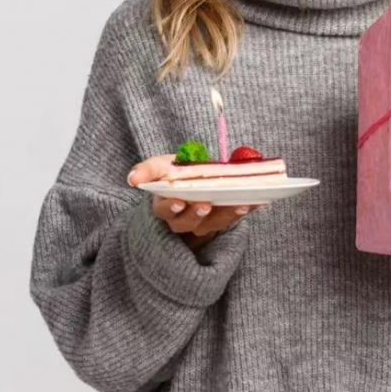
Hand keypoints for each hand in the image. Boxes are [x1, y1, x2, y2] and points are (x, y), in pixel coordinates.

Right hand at [127, 153, 259, 250]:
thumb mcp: (160, 166)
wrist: (193, 178)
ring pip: (212, 224)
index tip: (180, 201)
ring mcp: (202, 224)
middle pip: (187, 223)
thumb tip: (132, 179)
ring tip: (240, 203)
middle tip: (206, 204)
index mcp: (164, 205)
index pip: (164, 210)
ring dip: (227, 214)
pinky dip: (244, 211)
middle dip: (197, 214)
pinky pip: (232, 219)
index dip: (172, 207)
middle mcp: (180, 220)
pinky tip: (258, 202)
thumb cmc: (174, 172)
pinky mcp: (220, 222)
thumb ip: (147, 170)